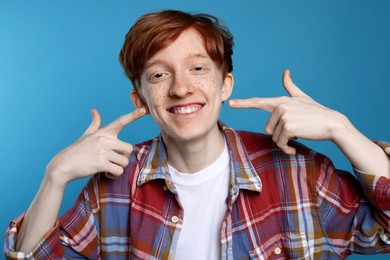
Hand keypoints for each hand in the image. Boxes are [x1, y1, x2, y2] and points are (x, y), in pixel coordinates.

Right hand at [46, 108, 145, 184]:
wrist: (63, 165)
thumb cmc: (77, 150)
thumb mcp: (86, 135)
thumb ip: (95, 124)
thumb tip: (94, 110)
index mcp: (103, 132)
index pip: (120, 121)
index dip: (133, 115)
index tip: (143, 109)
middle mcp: (104, 139)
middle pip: (129, 149)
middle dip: (124, 158)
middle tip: (113, 161)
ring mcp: (102, 151)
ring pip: (124, 162)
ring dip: (118, 168)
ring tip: (108, 168)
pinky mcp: (101, 163)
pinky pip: (118, 171)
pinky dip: (114, 176)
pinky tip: (106, 174)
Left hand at [229, 69, 348, 154]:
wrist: (332, 123)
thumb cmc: (316, 112)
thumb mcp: (301, 98)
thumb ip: (290, 87)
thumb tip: (286, 72)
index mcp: (280, 100)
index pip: (258, 101)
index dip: (243, 103)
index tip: (230, 103)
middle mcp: (280, 106)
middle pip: (268, 128)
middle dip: (279, 134)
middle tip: (295, 130)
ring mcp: (284, 115)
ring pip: (274, 137)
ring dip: (285, 141)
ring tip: (298, 134)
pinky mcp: (287, 126)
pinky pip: (280, 143)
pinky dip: (287, 148)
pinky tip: (296, 146)